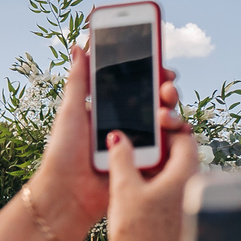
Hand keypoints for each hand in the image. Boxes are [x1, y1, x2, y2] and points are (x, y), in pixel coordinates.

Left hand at [37, 45, 185, 222]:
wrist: (67, 194)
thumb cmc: (63, 154)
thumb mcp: (71, 110)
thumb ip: (79, 80)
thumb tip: (79, 46)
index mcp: (110, 110)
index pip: (137, 86)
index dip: (152, 74)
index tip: (162, 65)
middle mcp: (128, 126)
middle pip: (157, 102)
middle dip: (167, 91)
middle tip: (167, 88)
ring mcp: (139, 145)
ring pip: (167, 123)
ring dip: (172, 112)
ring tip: (165, 114)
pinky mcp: (147, 165)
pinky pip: (169, 149)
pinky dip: (176, 138)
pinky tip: (176, 130)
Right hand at [106, 124, 198, 240]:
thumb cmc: (139, 236)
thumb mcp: (124, 190)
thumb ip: (121, 159)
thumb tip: (119, 139)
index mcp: (185, 174)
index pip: (184, 136)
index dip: (166, 125)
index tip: (148, 122)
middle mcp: (190, 184)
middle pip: (177, 151)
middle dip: (157, 142)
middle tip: (134, 136)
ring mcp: (183, 199)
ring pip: (169, 169)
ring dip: (151, 160)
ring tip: (127, 157)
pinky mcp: (174, 212)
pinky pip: (165, 185)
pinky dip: (150, 177)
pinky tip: (130, 182)